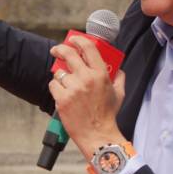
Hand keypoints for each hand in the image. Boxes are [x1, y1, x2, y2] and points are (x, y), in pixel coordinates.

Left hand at [49, 35, 126, 160]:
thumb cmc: (108, 115)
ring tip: (67, 85)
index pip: (88, 48)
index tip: (72, 39)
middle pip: (68, 54)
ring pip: (59, 72)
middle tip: (56, 50)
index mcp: (100, 74)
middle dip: (60, 49)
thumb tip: (118, 69)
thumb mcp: (119, 93)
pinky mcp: (62, 99)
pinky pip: (53, 85)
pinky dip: (56, 88)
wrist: (98, 135)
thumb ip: (119, 78)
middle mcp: (86, 78)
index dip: (78, 40)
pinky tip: (63, 94)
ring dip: (61, 77)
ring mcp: (73, 88)